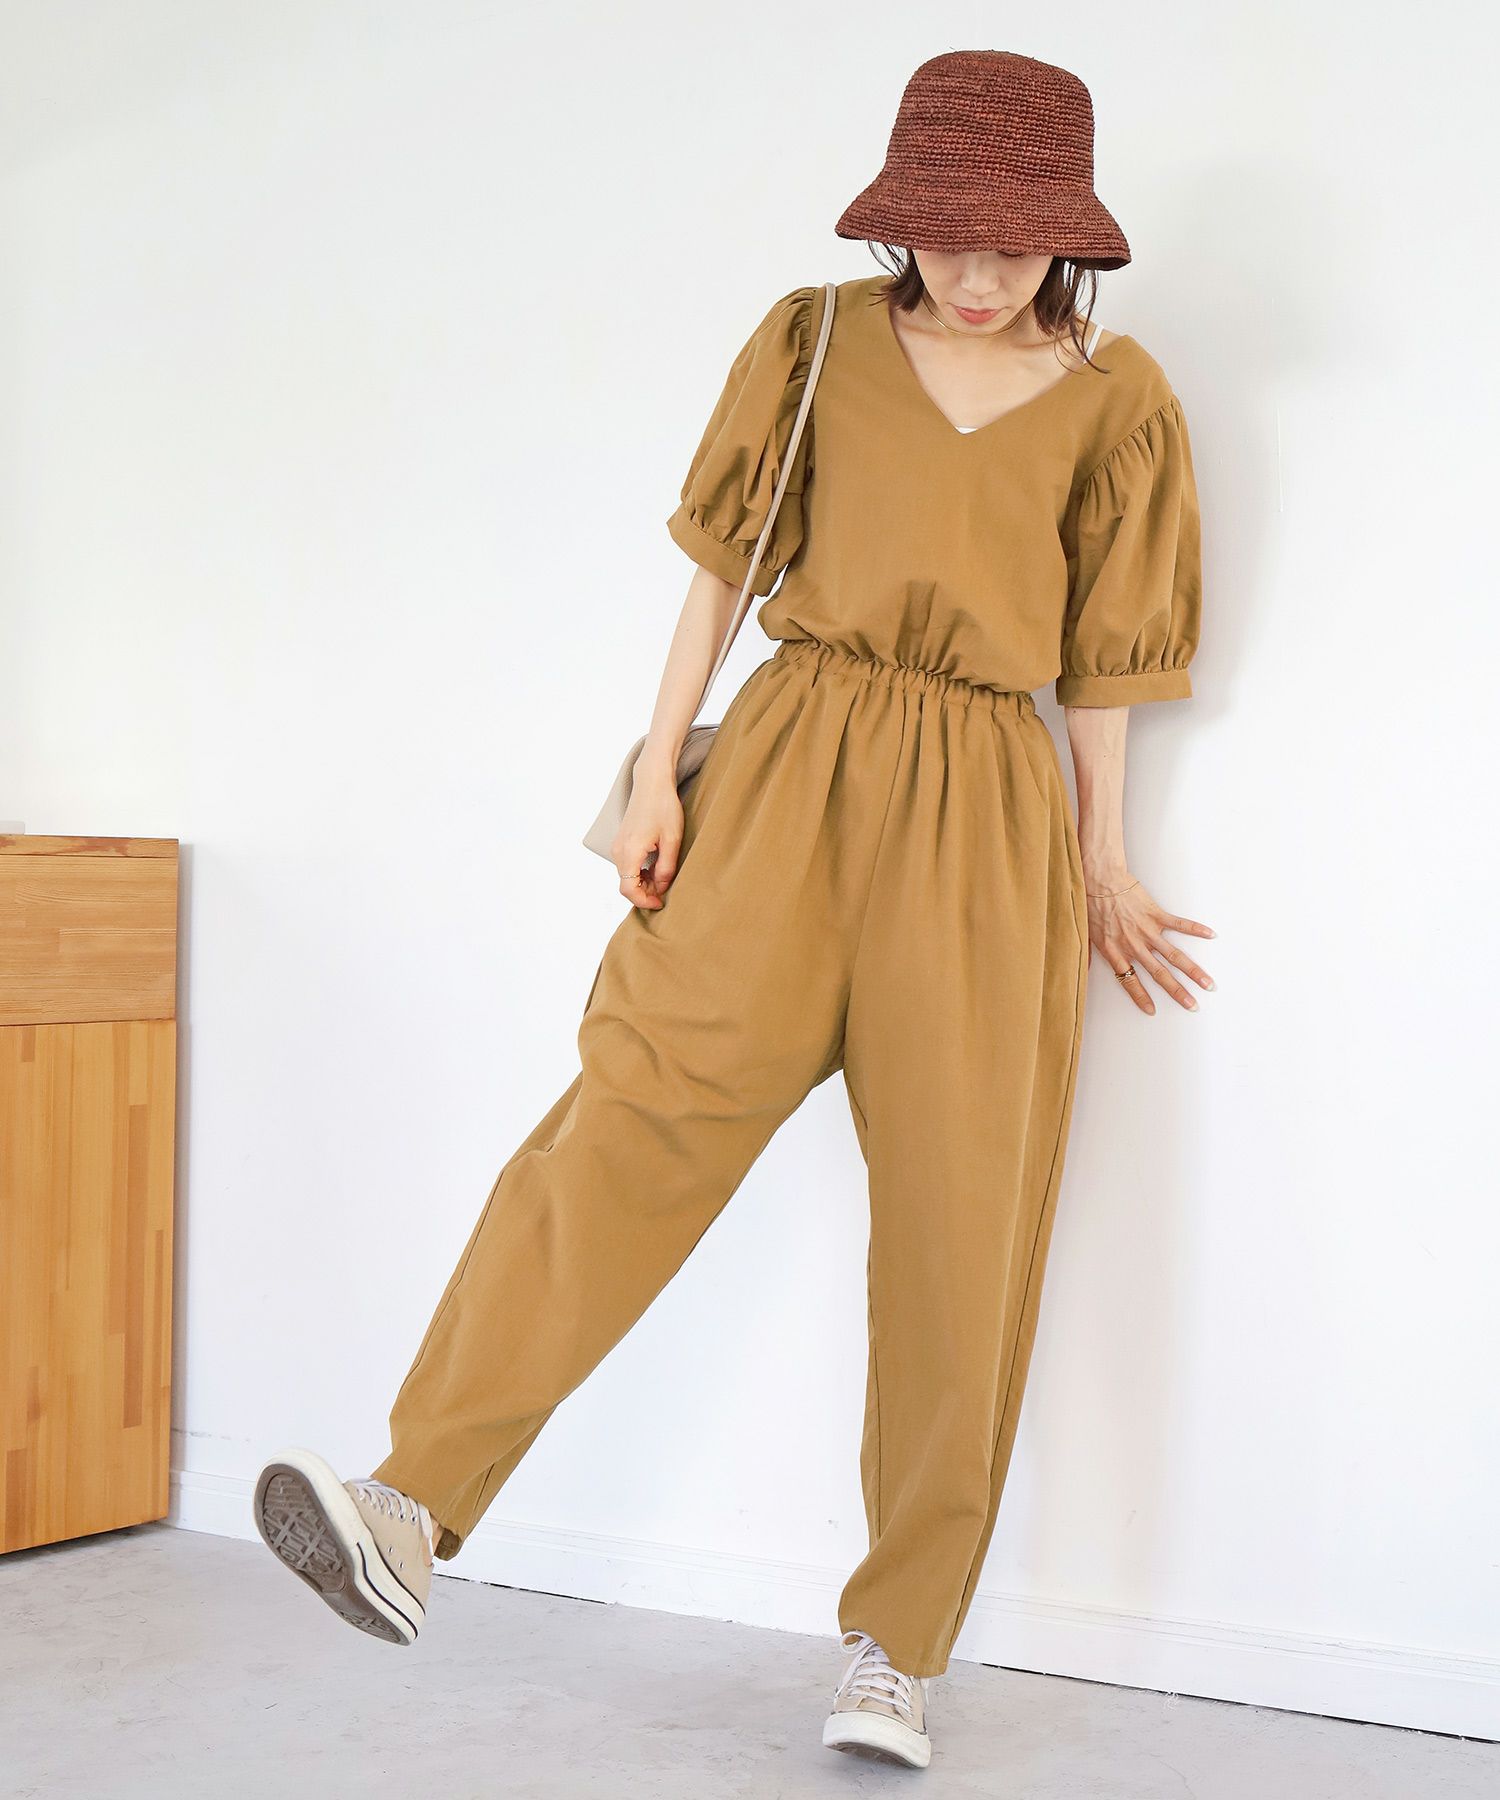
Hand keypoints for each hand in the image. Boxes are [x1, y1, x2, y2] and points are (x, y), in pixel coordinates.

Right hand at [611, 770, 683, 910]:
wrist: (652, 783)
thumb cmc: (664, 807)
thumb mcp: (672, 840)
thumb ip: (666, 868)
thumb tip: (661, 888)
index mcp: (629, 852)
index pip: (628, 890)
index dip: (644, 901)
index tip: (661, 903)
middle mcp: (618, 851)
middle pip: (626, 885)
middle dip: (646, 893)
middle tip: (667, 890)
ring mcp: (618, 846)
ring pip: (626, 876)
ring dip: (643, 882)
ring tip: (664, 877)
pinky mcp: (621, 842)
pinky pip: (627, 866)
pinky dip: (640, 872)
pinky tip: (656, 867)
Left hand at [1085, 874, 1214, 1014]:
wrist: (1099, 880)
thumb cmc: (1090, 904)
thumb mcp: (1084, 934)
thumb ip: (1086, 955)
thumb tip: (1079, 970)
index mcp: (1115, 952)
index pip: (1130, 981)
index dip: (1140, 997)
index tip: (1152, 1011)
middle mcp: (1134, 945)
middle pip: (1159, 974)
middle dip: (1177, 992)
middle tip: (1192, 1005)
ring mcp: (1147, 931)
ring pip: (1174, 956)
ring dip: (1193, 971)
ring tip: (1207, 983)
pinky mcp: (1156, 914)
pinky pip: (1179, 924)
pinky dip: (1196, 930)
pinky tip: (1211, 935)